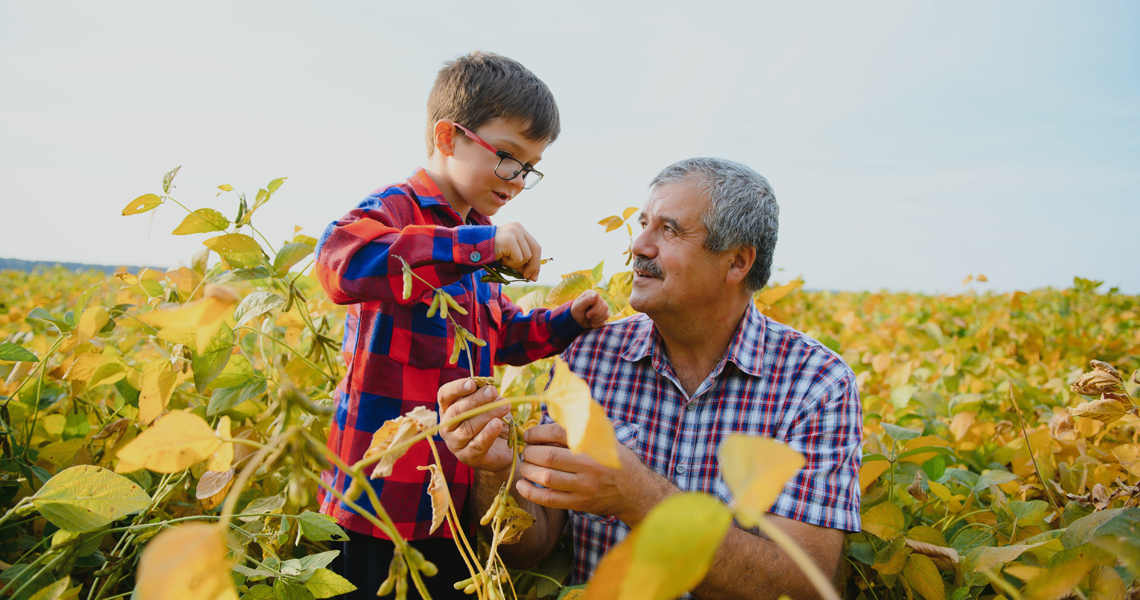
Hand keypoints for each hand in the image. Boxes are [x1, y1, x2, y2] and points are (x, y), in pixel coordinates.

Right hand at [437, 379, 513, 473]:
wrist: (502, 449)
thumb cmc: (490, 422)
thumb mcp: (488, 404)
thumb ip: (485, 395)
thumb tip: (488, 387)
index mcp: (448, 409)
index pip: (445, 395)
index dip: (456, 388)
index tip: (472, 383)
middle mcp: (447, 426)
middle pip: (457, 411)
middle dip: (476, 400)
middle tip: (493, 392)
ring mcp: (455, 444)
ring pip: (467, 428)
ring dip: (486, 415)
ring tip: (503, 407)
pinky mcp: (468, 457)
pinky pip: (477, 444)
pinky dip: (488, 434)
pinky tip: (498, 424)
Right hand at [494, 222, 541, 281]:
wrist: (472, 246)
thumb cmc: (490, 252)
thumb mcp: (509, 255)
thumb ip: (521, 260)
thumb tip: (533, 275)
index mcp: (519, 229)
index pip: (535, 246)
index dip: (537, 262)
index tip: (534, 275)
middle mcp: (518, 228)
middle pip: (535, 250)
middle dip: (533, 266)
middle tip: (527, 277)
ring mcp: (514, 232)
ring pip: (527, 256)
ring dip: (515, 264)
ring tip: (503, 259)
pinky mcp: (510, 239)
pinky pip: (518, 258)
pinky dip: (510, 263)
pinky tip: (501, 258)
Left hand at [515, 423, 670, 524]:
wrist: (636, 490)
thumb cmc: (616, 460)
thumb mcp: (606, 438)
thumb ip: (583, 427)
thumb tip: (553, 416)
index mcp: (594, 444)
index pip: (559, 433)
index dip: (538, 432)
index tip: (529, 435)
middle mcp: (589, 465)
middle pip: (549, 456)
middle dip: (530, 452)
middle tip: (525, 450)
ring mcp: (584, 486)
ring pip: (547, 477)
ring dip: (528, 470)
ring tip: (524, 465)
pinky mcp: (579, 503)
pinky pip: (550, 499)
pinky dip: (531, 493)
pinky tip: (521, 485)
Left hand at [571, 290, 608, 328]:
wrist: (576, 321)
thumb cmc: (576, 312)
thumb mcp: (578, 307)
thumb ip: (586, 300)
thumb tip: (597, 294)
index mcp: (591, 294)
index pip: (600, 301)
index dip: (594, 310)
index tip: (587, 314)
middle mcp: (599, 299)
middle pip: (605, 307)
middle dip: (595, 315)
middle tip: (587, 316)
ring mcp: (603, 307)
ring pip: (606, 315)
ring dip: (596, 320)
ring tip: (589, 318)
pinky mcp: (604, 314)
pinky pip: (605, 321)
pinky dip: (597, 324)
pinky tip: (591, 322)